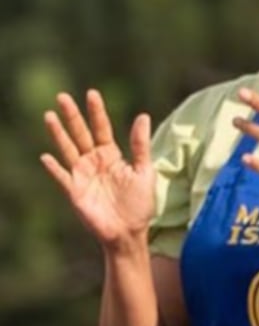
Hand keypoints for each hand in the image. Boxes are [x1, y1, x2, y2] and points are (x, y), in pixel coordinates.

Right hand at [41, 90, 154, 246]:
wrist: (130, 232)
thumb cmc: (139, 204)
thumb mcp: (144, 171)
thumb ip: (140, 145)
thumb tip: (143, 116)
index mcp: (111, 155)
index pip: (102, 128)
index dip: (97, 112)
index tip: (91, 93)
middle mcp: (94, 162)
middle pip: (81, 134)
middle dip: (72, 116)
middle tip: (62, 96)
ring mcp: (82, 175)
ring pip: (68, 150)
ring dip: (59, 134)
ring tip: (49, 116)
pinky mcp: (74, 192)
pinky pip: (62, 177)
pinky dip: (55, 168)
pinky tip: (46, 157)